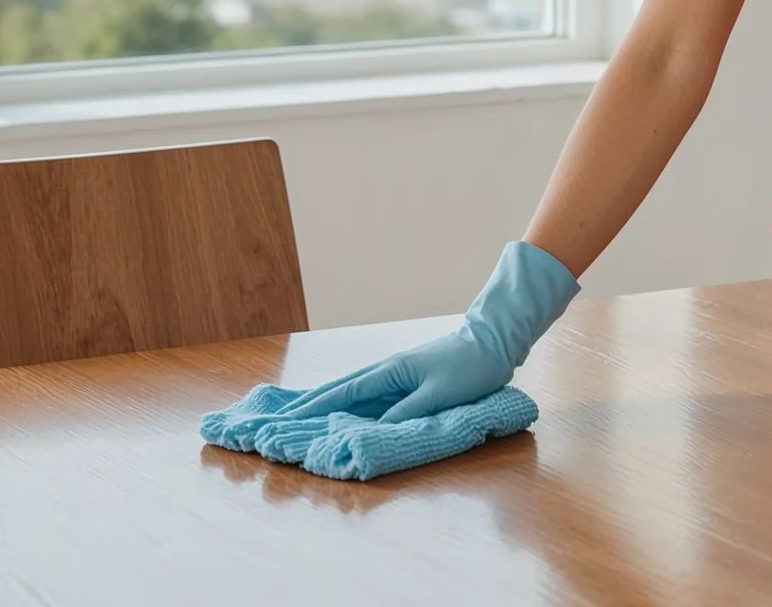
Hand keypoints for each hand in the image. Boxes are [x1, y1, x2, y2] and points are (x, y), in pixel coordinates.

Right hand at [281, 240, 578, 424]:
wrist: (494, 341)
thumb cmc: (470, 366)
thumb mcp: (439, 394)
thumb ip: (406, 413)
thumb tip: (370, 430)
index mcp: (390, 373)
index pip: (342, 395)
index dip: (313, 410)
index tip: (284, 422)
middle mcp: (386, 373)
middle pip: (338, 393)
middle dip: (307, 409)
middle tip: (277, 425)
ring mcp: (394, 377)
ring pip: (350, 395)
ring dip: (324, 408)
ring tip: (297, 421)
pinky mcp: (405, 382)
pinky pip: (368, 397)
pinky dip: (348, 406)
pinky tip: (340, 415)